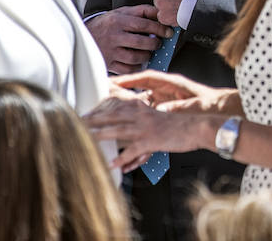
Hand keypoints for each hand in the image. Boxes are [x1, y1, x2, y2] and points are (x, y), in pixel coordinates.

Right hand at [85, 5, 169, 73]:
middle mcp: (114, 36)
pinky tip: (138, 61)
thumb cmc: (108, 23)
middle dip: (155, 44)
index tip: (168, 32)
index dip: (160, 29)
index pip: (144, 25)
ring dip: (147, 55)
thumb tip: (161, 14)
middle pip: (142, 42)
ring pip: (136, 57)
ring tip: (148, 51)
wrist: (83, 35)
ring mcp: (111, 51)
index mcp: (118, 21)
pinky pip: (128, 69)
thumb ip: (141, 11)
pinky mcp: (109, 63)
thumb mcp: (122, 12)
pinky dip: (137, 66)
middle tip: (158, 43)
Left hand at [85, 96, 206, 171]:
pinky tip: (112, 165)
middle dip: (92, 120)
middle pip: (110, 117)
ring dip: (99, 135)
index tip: (84, 112)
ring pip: (117, 131)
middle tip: (75, 122)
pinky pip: (132, 151)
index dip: (98, 110)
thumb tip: (126, 123)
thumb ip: (140, 118)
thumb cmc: (177, 125)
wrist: (196, 127)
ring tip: (85, 139)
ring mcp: (145, 128)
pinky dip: (122, 159)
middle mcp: (140, 116)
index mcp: (141, 108)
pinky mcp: (151, 141)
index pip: (114, 107)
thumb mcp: (156, 116)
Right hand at [111, 70, 233, 113]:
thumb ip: (177, 107)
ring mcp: (164, 99)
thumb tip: (162, 111)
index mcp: (173, 83)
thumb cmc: (212, 104)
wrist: (222, 110)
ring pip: (139, 101)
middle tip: (102, 93)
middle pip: (138, 88)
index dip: (129, 79)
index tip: (113, 81)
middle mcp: (165, 89)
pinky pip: (147, 111)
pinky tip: (125, 121)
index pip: (146, 78)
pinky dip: (137, 115)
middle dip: (121, 91)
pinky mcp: (165, 109)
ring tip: (107, 109)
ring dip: (125, 105)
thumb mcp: (194, 105)